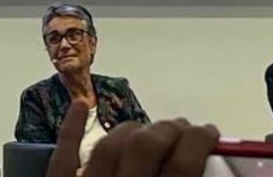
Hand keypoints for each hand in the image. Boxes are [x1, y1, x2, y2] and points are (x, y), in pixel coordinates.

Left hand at [50, 101, 219, 176]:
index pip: (182, 165)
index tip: (210, 133)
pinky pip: (62, 156)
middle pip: (145, 147)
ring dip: (132, 132)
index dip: (200, 142)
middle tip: (181, 130)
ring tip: (148, 131)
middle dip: (168, 131)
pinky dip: (70, 129)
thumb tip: (208, 166)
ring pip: (108, 146)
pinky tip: (80, 106)